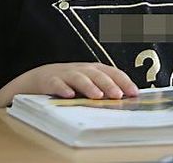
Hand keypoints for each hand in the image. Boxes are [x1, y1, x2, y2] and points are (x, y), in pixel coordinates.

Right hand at [21, 62, 139, 99]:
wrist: (38, 79)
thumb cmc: (68, 84)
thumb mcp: (87, 84)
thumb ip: (103, 91)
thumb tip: (126, 102)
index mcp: (92, 70)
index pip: (111, 72)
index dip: (123, 81)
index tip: (134, 93)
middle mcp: (80, 70)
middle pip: (96, 74)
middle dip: (108, 84)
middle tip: (118, 95)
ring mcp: (64, 74)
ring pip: (78, 78)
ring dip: (88, 86)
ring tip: (97, 96)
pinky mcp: (49, 81)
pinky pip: (56, 84)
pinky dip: (62, 88)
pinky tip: (69, 96)